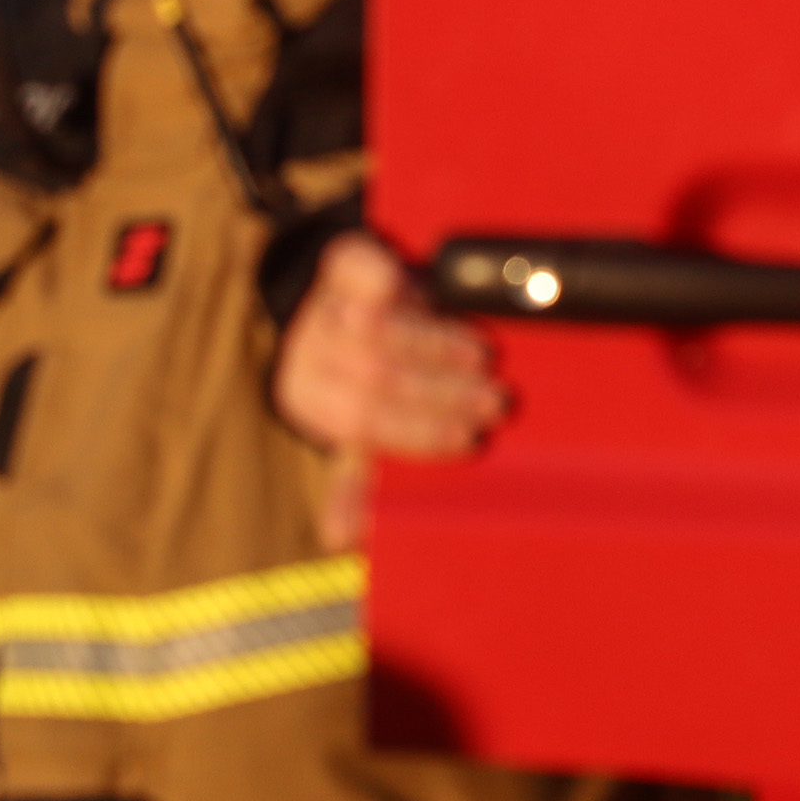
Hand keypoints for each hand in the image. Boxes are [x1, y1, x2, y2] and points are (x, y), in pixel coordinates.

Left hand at [273, 232, 511, 551]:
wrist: (346, 310)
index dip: (419, 434)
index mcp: (307, 401)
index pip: (362, 422)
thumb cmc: (370, 386)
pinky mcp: (338, 262)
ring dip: (436, 345)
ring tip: (482, 360)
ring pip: (375, 326)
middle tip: (493, 403)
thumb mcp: (362, 437)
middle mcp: (306, 353)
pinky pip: (352, 266)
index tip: (469, 441)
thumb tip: (340, 538)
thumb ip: (359, 484)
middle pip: (374, 374)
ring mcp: (322, 305)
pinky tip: (421, 288)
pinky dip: (382, 275)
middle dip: (440, 393)